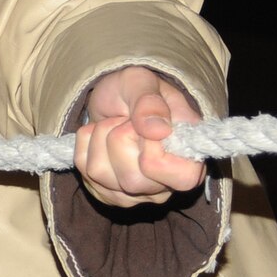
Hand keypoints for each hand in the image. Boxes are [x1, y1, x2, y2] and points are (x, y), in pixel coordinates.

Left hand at [73, 65, 204, 206]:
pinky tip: (99, 136)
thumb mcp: (143, 82)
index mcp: (191, 161)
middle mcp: (165, 185)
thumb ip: (150, 102)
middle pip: (133, 180)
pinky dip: (85, 145)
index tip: (144, 125)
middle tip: (124, 120)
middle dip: (118, 139)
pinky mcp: (106, 192)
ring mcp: (134, 193)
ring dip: (99, 139)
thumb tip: (157, 131)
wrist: (114, 99)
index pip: (182, 178)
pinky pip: (85, 172)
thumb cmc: (137, 91)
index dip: (155, 151)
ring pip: (102, 175)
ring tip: (113, 124)